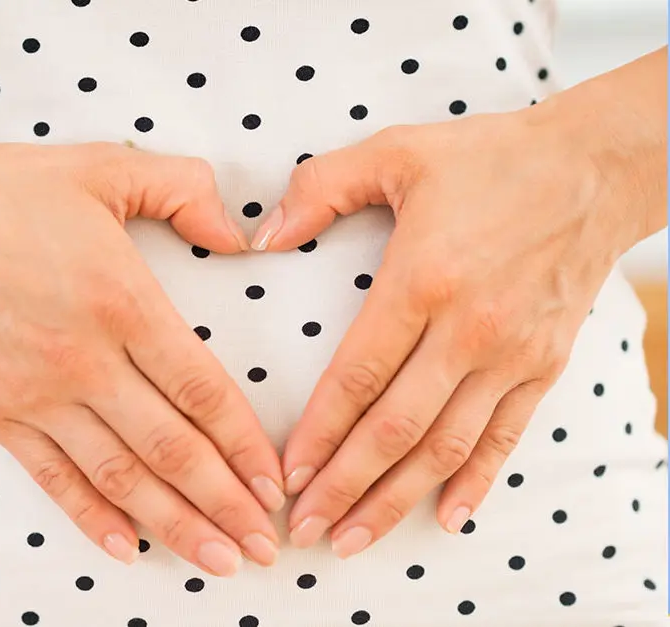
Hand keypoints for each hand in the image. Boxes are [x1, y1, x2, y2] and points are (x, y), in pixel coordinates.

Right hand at [0, 141, 283, 575]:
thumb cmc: (4, 192)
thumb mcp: (105, 167)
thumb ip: (185, 191)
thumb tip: (238, 233)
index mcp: (120, 300)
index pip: (201, 389)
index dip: (245, 444)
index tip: (274, 482)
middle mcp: (83, 360)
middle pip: (170, 448)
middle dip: (225, 503)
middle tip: (266, 545)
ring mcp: (36, 394)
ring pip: (120, 476)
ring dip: (174, 524)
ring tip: (218, 560)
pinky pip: (53, 478)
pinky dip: (91, 516)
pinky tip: (127, 547)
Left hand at [251, 105, 655, 554]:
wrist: (594, 166)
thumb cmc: (488, 158)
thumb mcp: (395, 152)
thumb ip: (320, 188)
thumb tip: (261, 236)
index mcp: (422, 280)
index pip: (357, 375)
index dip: (319, 432)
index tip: (288, 474)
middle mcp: (468, 329)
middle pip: (396, 428)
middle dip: (346, 486)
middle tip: (305, 529)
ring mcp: (511, 354)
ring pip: (446, 446)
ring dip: (397, 500)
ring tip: (355, 539)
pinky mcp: (543, 365)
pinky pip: (505, 437)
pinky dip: (475, 481)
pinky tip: (447, 517)